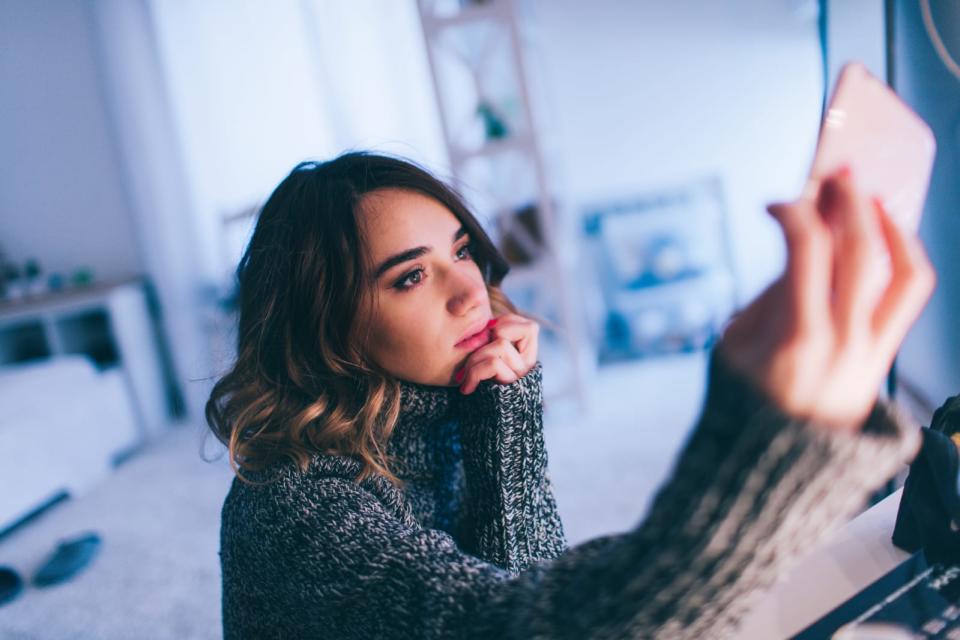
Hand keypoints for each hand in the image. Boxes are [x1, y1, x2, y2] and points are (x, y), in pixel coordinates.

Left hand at [455, 313, 538, 393]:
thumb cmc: (479, 392)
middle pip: (512, 332)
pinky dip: (474, 373)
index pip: (528, 327)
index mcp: (526, 355)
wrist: (483, 430)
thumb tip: (485, 322)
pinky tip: (466, 388)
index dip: (505, 325)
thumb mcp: (483, 363)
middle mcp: (529, 365)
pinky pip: (494, 364)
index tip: (485, 339)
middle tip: (467, 361)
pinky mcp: (511, 388)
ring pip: (500, 346)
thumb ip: (488, 344)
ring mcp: (522, 376)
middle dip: (483, 342)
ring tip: (463, 377)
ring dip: (474, 360)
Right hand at [719, 167, 935, 430]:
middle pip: (861, 249)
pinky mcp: (884, 359)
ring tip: (873, 200)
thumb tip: (800, 251)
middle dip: (848, 200)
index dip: (793, 212)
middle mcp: (843, 342)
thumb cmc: (743, 407)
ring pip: (903, 271)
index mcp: (795, 337)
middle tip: (835, 174)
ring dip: (890, 225)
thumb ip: (768, 297)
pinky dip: (903, 258)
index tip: (775, 205)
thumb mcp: (733, 348)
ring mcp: (871, 353)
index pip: (806, 249)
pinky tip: (887, 239)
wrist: (774, 468)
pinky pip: (909, 298)